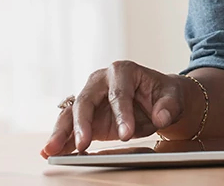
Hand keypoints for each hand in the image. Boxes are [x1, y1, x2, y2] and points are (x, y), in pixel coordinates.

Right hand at [40, 61, 187, 156]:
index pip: (119, 93)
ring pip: (70, 113)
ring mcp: (90, 98)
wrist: (158, 100)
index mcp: (122, 71)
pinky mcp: (85, 116)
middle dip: (82, 123)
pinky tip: (50, 152)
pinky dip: (61, 140)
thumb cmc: (164, 95)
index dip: (121, 114)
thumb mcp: (173, 98)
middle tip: (83, 144)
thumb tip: (161, 117)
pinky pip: (69, 127)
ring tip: (51, 150)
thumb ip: (168, 107)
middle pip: (85, 100)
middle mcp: (100, 81)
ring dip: (61, 132)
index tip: (126, 134)